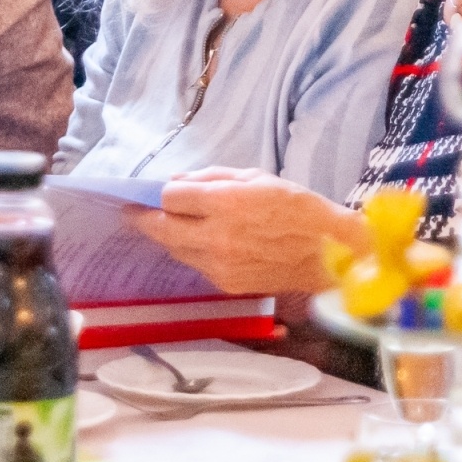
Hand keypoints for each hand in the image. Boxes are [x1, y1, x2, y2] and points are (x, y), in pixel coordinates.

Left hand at [129, 171, 368, 294]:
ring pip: (175, 250)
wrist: (329, 253)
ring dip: (168, 236)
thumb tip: (176, 183)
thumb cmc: (297, 208)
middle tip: (132, 212)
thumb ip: (212, 178)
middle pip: (161, 228)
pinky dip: (192, 252)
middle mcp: (216, 237)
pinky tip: (200, 242)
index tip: (151, 192)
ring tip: (165, 225)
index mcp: (225, 203)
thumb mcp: (256, 177)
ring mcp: (219, 265)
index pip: (169, 198)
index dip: (160, 193)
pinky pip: (196, 264)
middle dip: (144, 219)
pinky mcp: (226, 284)